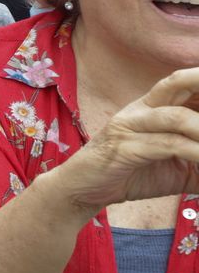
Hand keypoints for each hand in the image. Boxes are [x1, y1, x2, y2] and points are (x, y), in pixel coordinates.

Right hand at [54, 67, 198, 210]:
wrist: (84, 190)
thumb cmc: (132, 174)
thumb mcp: (178, 169)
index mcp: (154, 107)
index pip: (185, 84)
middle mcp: (141, 109)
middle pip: (177, 82)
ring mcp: (130, 126)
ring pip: (177, 117)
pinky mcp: (124, 148)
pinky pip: (168, 145)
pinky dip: (195, 152)